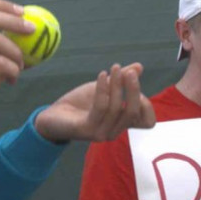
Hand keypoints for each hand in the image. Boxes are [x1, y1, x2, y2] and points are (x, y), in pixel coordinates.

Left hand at [34, 63, 156, 142]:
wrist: (54, 115)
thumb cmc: (80, 104)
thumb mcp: (104, 88)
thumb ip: (121, 80)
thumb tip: (139, 66)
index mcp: (122, 123)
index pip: (147, 122)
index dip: (146, 104)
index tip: (135, 82)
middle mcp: (115, 131)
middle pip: (133, 113)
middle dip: (133, 90)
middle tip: (129, 71)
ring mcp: (101, 133)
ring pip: (116, 108)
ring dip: (116, 85)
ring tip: (113, 68)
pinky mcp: (87, 130)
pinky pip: (100, 107)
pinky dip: (103, 89)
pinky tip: (102, 75)